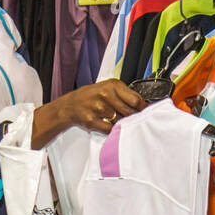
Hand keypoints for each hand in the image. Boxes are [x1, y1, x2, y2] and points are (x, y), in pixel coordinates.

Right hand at [31, 80, 147, 148]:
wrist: (70, 105)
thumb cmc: (92, 96)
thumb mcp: (109, 88)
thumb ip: (126, 95)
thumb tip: (145, 105)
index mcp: (113, 85)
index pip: (136, 100)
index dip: (142, 108)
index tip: (144, 112)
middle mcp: (105, 95)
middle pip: (130, 112)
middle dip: (131, 116)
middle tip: (127, 116)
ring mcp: (98, 108)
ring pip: (120, 121)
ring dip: (119, 122)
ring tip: (111, 117)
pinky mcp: (91, 120)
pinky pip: (109, 129)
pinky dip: (110, 129)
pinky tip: (105, 122)